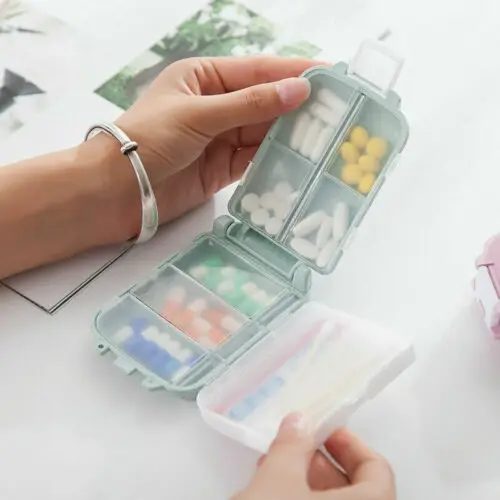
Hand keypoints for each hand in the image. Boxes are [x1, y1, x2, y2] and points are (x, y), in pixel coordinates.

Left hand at [81, 56, 316, 242]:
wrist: (119, 191)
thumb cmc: (149, 139)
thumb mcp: (199, 114)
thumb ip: (249, 104)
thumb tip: (299, 91)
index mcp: (205, 78)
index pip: (258, 71)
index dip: (294, 72)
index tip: (331, 74)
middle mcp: (216, 105)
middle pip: (265, 102)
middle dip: (299, 106)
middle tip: (340, 109)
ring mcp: (221, 138)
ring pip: (264, 132)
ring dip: (292, 134)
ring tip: (330, 136)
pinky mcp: (223, 168)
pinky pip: (256, 159)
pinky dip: (277, 159)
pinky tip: (302, 160)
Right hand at [233, 414, 394, 499]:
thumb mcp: (277, 481)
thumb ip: (292, 446)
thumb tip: (299, 421)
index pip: (377, 471)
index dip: (350, 444)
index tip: (323, 431)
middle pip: (357, 492)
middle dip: (321, 463)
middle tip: (294, 447)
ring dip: (306, 484)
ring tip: (274, 467)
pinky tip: (271, 495)